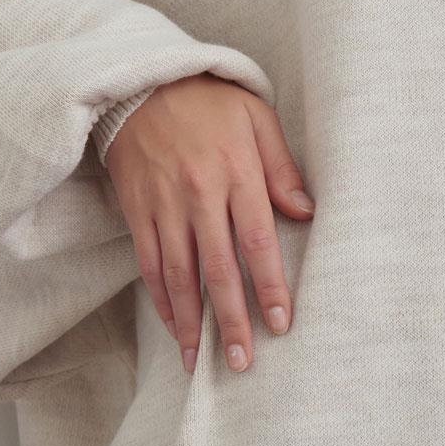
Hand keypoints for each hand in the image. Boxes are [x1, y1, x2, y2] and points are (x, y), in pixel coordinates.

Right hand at [103, 78, 314, 375]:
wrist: (141, 83)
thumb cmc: (209, 101)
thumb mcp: (256, 118)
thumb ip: (281, 167)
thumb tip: (306, 212)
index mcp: (236, 173)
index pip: (257, 241)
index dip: (268, 286)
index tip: (279, 324)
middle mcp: (199, 195)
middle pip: (217, 269)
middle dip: (230, 320)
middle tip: (241, 362)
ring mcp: (164, 206)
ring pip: (178, 276)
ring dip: (190, 323)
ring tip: (200, 361)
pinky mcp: (138, 211)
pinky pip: (149, 263)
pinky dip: (161, 299)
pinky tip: (173, 325)